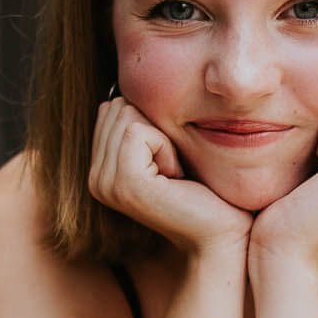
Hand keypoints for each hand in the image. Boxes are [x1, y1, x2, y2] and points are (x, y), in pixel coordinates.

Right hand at [89, 96, 251, 255]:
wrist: (222, 234)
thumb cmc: (208, 191)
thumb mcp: (170, 149)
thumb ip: (144, 123)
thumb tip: (129, 83)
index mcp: (101, 169)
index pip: (113, 106)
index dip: (151, 122)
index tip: (171, 161)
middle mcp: (95, 178)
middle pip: (118, 106)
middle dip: (156, 127)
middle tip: (175, 169)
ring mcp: (104, 184)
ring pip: (127, 115)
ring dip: (163, 138)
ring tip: (176, 174)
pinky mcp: (124, 184)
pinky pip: (138, 131)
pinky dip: (166, 147)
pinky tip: (176, 178)